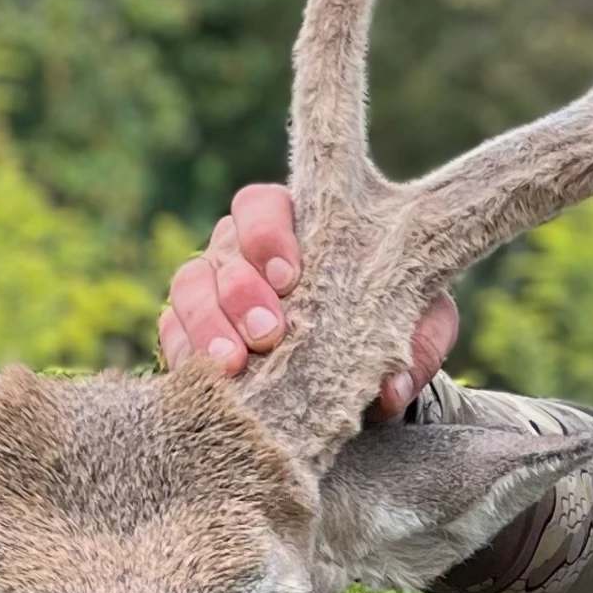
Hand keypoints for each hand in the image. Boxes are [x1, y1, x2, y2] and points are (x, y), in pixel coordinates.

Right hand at [158, 183, 457, 416]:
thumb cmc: (393, 327)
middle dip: (242, 290)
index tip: (290, 276)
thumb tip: (390, 388)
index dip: (267, 233)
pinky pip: (172, 332)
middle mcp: (244, 249)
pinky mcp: (190, 332)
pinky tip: (208, 380)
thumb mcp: (420, 327)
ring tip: (235, 366)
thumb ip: (416, 345)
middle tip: (271, 334)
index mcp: (298, 226)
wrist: (363, 379)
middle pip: (222, 248)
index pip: (262, 204)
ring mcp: (212, 288)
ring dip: (209, 325)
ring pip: (189, 288)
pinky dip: (185, 354)